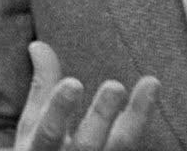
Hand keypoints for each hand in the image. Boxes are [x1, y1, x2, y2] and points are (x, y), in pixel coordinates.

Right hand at [15, 41, 159, 150]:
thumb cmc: (43, 150)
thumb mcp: (34, 126)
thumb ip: (41, 88)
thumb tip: (38, 45)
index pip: (49, 132)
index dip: (59, 109)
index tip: (73, 83)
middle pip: (87, 145)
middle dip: (101, 116)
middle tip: (114, 86)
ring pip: (122, 147)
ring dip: (137, 116)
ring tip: (151, 83)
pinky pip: (134, 147)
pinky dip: (141, 122)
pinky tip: (152, 95)